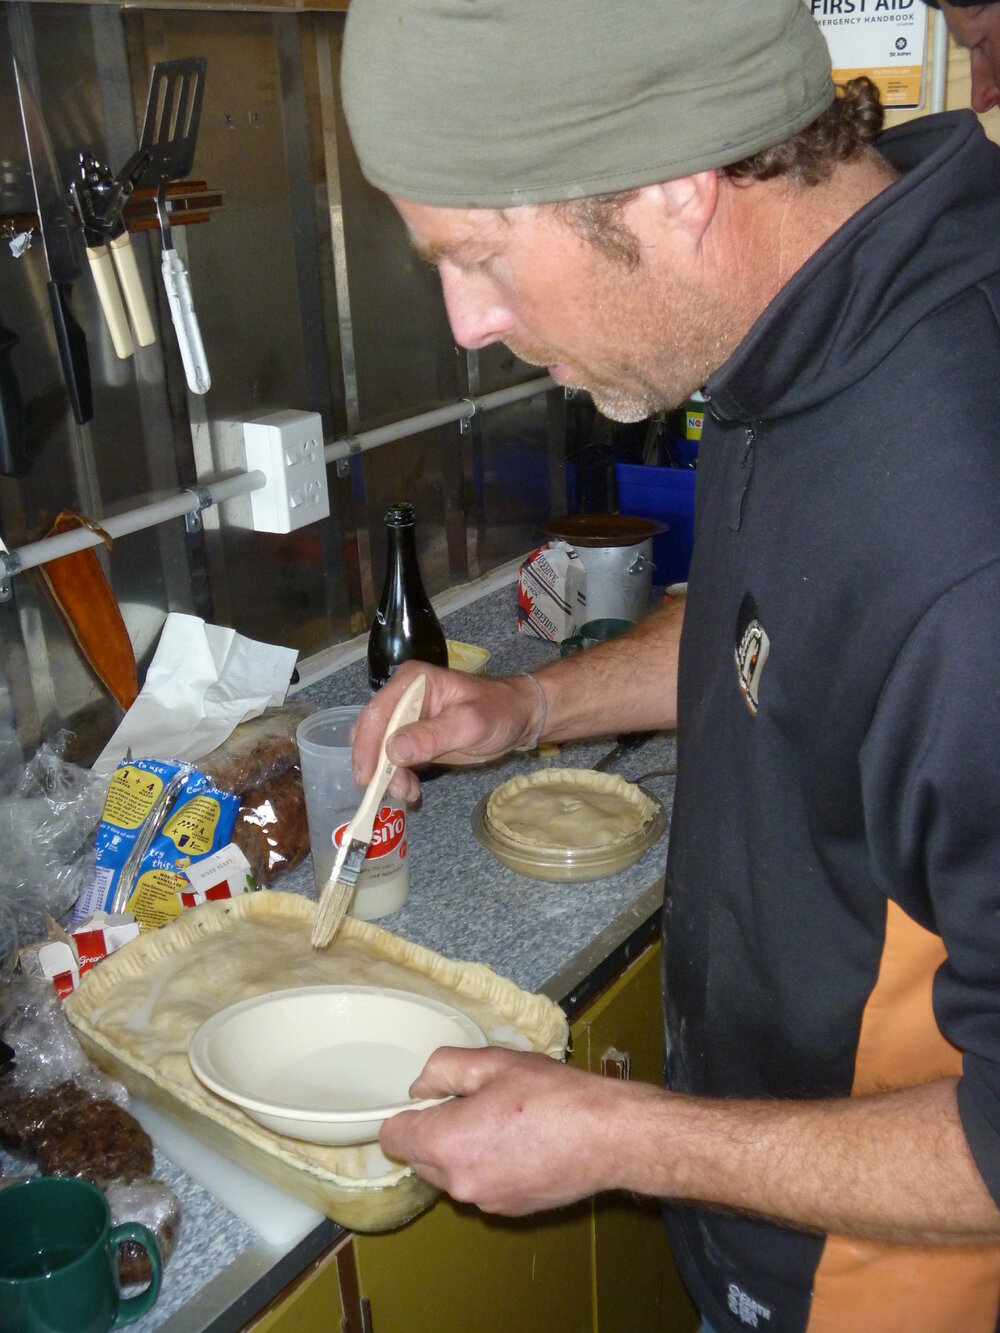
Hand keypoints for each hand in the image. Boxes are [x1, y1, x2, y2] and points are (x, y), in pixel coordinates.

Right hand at [352, 662, 542, 801]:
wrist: (519, 718)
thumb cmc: (498, 711)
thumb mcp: (468, 724)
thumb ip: (431, 736)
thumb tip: (393, 751)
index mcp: (412, 682)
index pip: (378, 712)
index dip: (367, 745)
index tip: (367, 777)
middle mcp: (403, 697)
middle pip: (373, 732)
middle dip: (378, 765)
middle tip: (393, 791)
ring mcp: (407, 719)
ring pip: (380, 750)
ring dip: (388, 775)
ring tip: (408, 793)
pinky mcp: (413, 739)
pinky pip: (394, 760)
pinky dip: (398, 777)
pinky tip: (411, 790)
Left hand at [378, 1046, 630, 1214]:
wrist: (608, 1137)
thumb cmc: (553, 1096)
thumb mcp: (492, 1062)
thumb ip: (443, 1068)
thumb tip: (421, 1086)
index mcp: (445, 1145)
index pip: (393, 1138)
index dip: (405, 1114)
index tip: (430, 1100)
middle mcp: (458, 1183)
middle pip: (420, 1158)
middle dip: (436, 1131)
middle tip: (475, 1102)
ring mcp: (485, 1202)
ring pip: (453, 1173)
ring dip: (464, 1150)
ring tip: (504, 1120)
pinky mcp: (510, 1210)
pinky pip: (482, 1184)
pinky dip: (491, 1166)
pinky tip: (523, 1142)